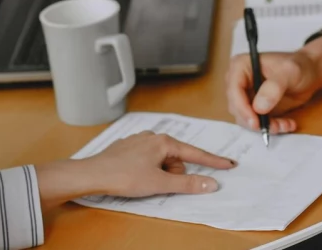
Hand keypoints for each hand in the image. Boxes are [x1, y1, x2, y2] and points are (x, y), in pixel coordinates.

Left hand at [35, 132, 234, 209]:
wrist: (93, 174)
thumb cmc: (124, 176)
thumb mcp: (160, 183)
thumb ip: (188, 184)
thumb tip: (210, 183)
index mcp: (164, 141)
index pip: (195, 153)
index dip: (213, 162)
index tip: (229, 165)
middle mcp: (153, 136)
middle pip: (177, 160)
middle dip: (174, 175)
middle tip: (159, 183)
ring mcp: (140, 141)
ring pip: (162, 161)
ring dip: (160, 174)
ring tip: (143, 181)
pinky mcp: (129, 148)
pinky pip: (148, 160)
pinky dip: (148, 170)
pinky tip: (135, 177)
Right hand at [225, 35, 321, 133]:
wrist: (310, 73)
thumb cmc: (300, 66)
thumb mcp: (289, 72)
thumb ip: (274, 87)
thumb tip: (259, 108)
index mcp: (241, 66)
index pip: (233, 90)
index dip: (242, 108)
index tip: (255, 122)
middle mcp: (239, 81)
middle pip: (237, 108)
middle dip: (255, 120)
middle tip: (274, 127)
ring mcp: (246, 96)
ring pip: (246, 119)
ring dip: (265, 126)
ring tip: (285, 124)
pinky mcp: (255, 108)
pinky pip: (257, 124)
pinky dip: (272, 127)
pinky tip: (287, 124)